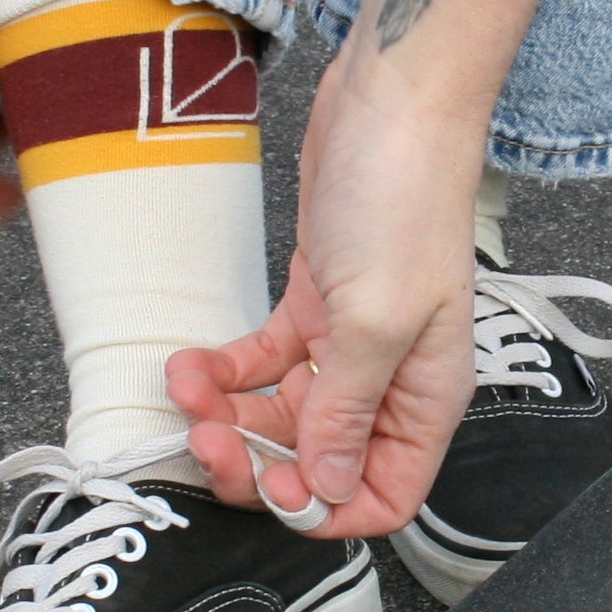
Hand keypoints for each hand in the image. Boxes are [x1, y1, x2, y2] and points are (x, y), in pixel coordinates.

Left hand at [167, 51, 482, 535]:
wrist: (390, 102)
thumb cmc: (404, 199)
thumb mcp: (375, 318)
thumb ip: (345, 410)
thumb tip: (325, 489)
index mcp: (426, 397)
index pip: (383, 495)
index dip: (323, 509)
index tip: (267, 489)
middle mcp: (389, 381)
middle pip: (316, 463)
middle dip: (254, 461)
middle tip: (204, 438)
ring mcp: (348, 345)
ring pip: (278, 417)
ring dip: (225, 414)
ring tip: (185, 386)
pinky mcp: (312, 307)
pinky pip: (261, 365)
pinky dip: (223, 372)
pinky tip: (190, 361)